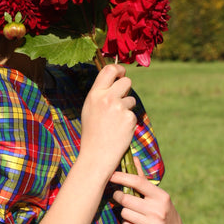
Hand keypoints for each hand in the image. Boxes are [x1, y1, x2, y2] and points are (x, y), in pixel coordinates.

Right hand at [79, 64, 137, 184]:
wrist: (96, 155)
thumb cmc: (92, 132)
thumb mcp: (90, 108)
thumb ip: (101, 93)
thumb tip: (115, 78)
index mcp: (94, 94)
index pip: (109, 70)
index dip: (119, 68)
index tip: (121, 73)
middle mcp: (107, 98)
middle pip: (126, 81)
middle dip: (126, 88)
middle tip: (121, 99)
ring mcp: (119, 108)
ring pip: (131, 99)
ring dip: (127, 107)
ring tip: (115, 122)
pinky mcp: (129, 118)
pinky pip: (133, 113)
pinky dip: (129, 121)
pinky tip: (119, 130)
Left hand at [111, 157, 184, 223]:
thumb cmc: (160, 210)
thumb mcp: (156, 195)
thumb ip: (142, 178)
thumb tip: (133, 158)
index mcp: (161, 196)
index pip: (137, 182)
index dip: (121, 177)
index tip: (110, 175)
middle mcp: (158, 210)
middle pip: (126, 200)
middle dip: (120, 198)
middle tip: (120, 197)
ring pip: (124, 213)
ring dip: (125, 213)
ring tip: (134, 214)